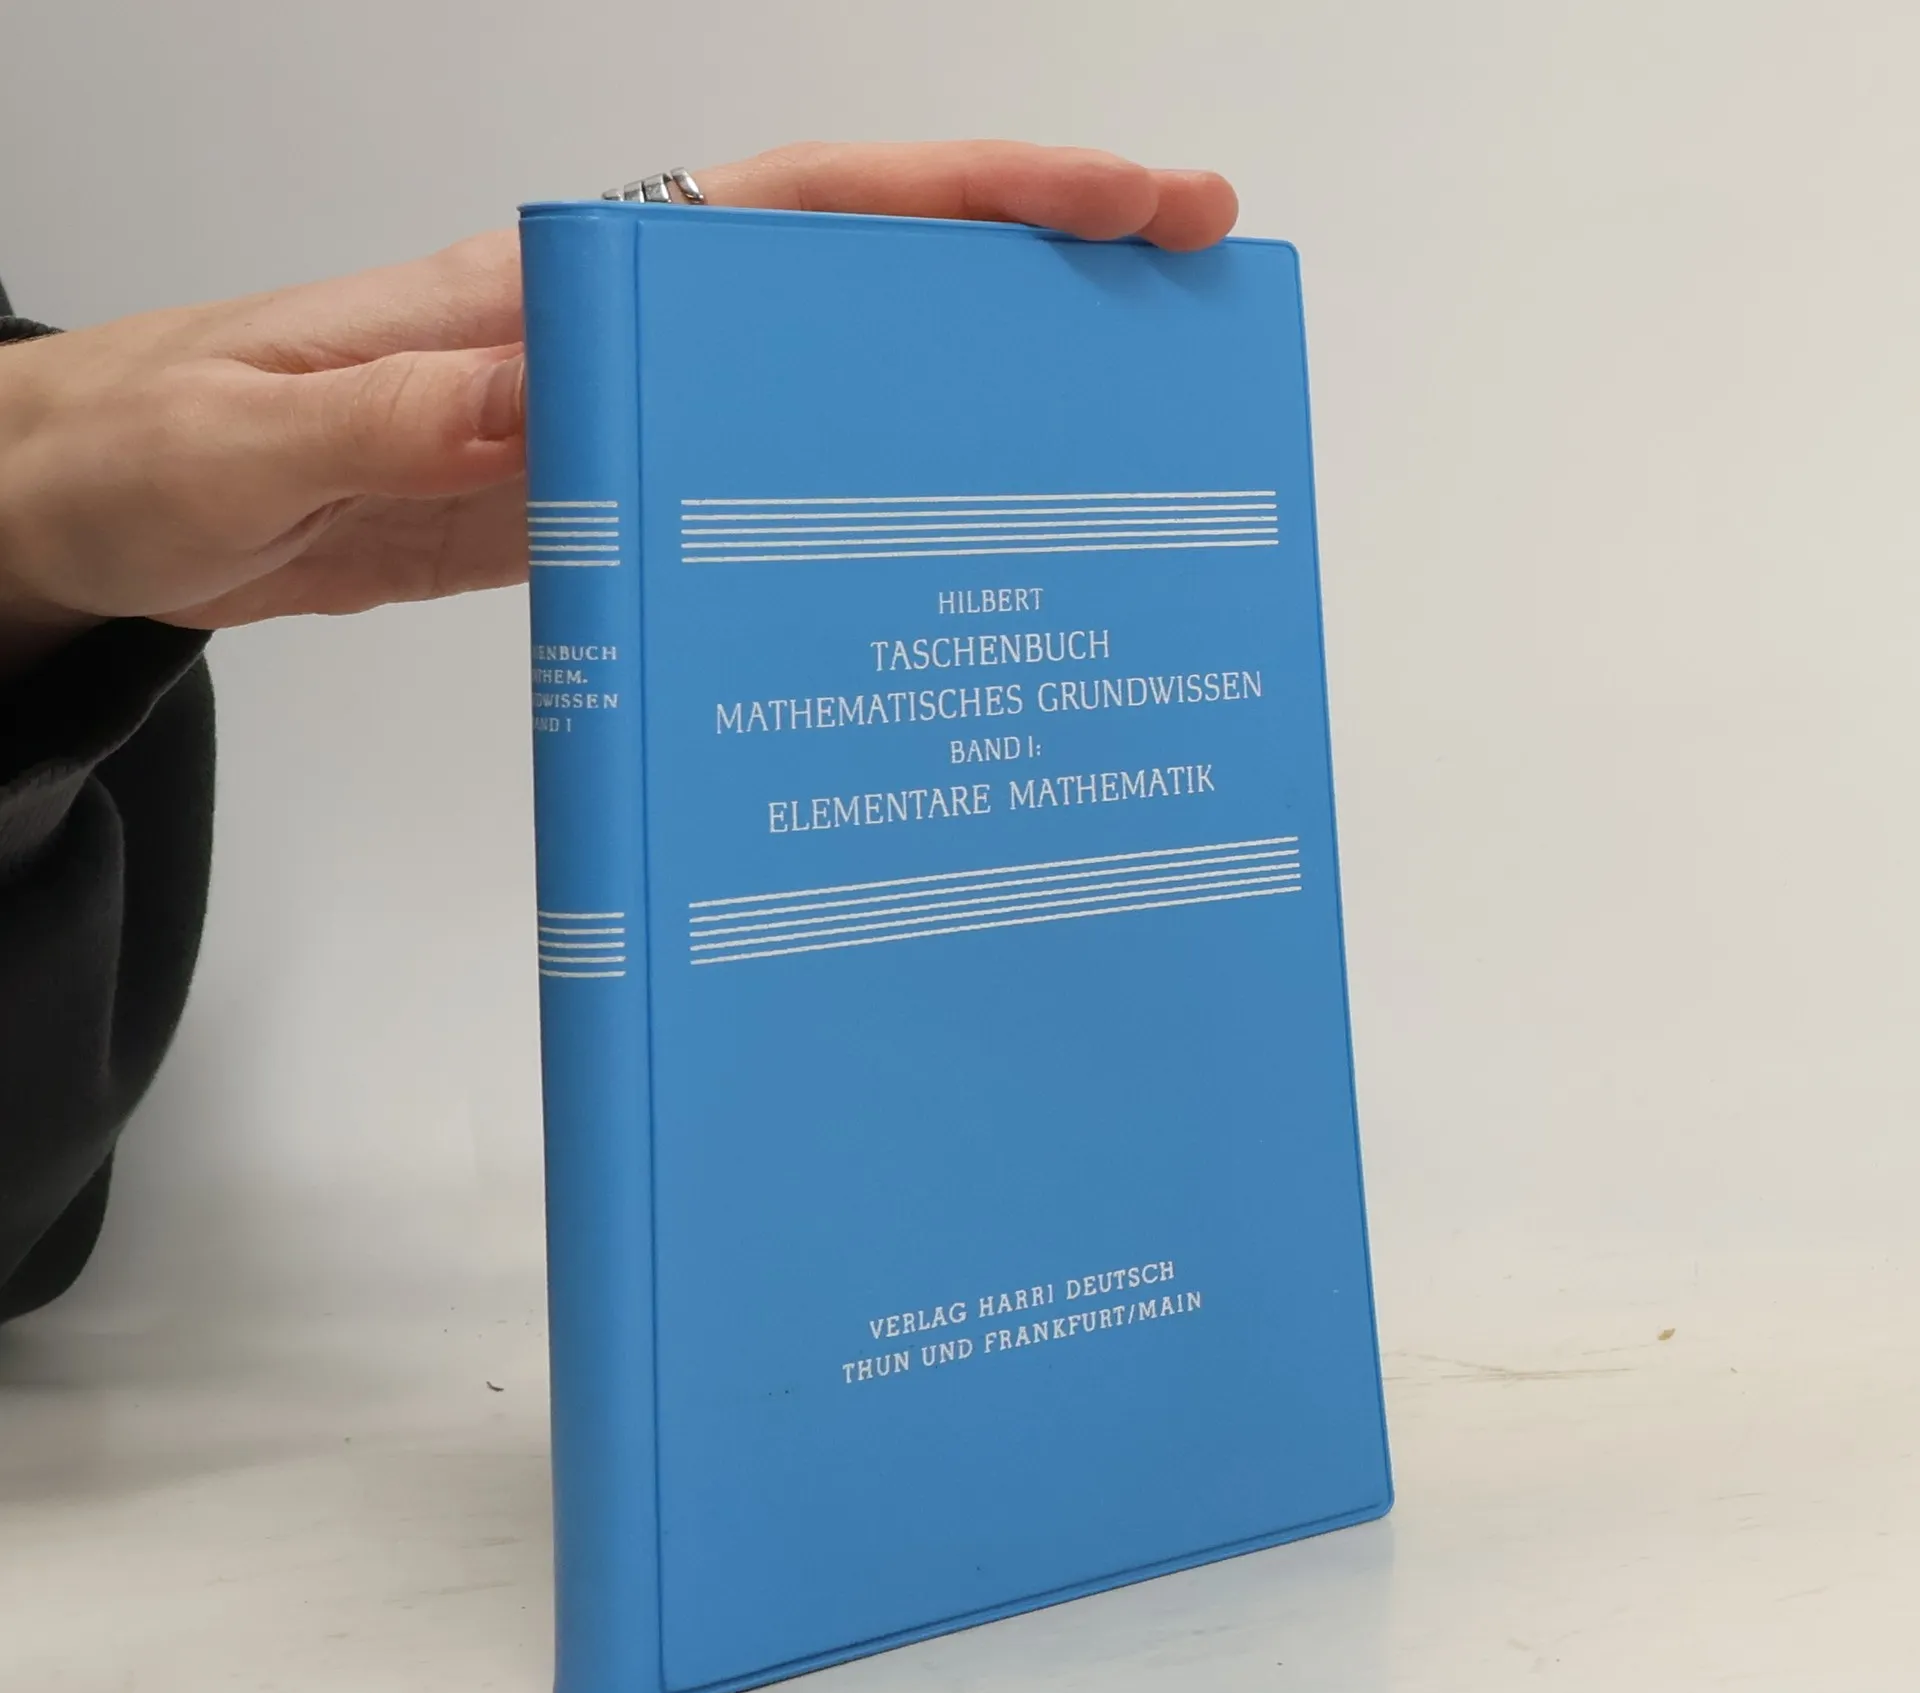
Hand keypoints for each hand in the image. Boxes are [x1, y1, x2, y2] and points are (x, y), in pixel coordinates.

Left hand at [0, 142, 1236, 665]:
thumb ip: (381, 412)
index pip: (799, 213)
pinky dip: (861, 520)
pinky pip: (765, 497)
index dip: (965, 202)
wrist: (113, 514)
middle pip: (861, 284)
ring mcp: (624, 427)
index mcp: (554, 287)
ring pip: (833, 391)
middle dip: (1028, 280)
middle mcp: (619, 341)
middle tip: (1182, 303)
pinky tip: (933, 569)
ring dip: (968, 407)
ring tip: (1112, 447)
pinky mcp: (604, 510)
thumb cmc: (147, 449)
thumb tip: (538, 401)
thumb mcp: (242, 438)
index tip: (1114, 202)